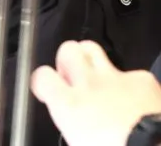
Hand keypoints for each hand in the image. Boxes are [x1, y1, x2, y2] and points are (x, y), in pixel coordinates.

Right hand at [31, 40, 160, 145]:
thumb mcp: (78, 140)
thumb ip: (70, 119)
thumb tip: (73, 120)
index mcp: (68, 104)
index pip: (42, 76)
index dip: (43, 82)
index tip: (48, 89)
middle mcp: (88, 84)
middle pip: (67, 50)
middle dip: (68, 60)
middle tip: (74, 76)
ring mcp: (115, 78)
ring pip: (92, 48)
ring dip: (91, 59)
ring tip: (98, 77)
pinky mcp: (142, 79)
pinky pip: (131, 73)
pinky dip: (130, 83)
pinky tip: (135, 98)